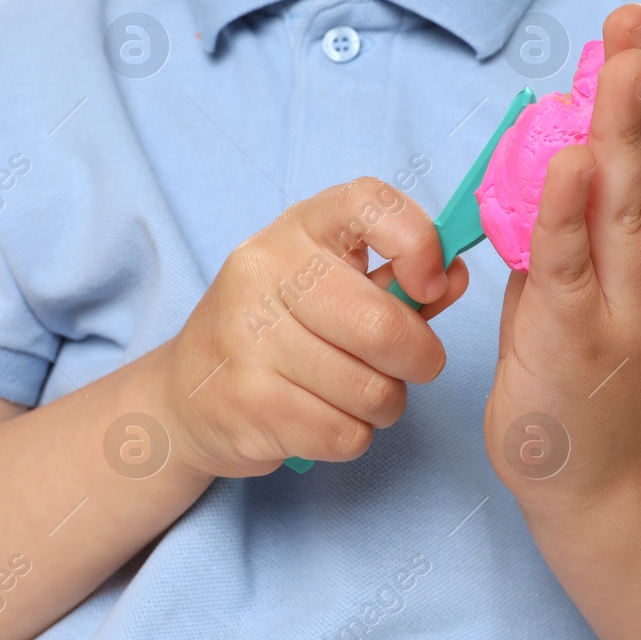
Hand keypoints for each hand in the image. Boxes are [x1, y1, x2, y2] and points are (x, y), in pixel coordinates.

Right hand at [159, 177, 470, 477]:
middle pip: (382, 326)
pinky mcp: (248, 405)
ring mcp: (248, 340)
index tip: (429, 286)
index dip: (419, 243)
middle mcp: (263, 273)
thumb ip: (400, 279)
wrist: (186, 393)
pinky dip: (352, 437)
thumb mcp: (333, 285)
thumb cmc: (278, 330)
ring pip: (372, 391)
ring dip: (384, 404)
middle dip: (418, 359)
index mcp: (296, 229)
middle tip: (409, 366)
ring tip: (356, 394)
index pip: (369, 203)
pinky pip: (345, 434)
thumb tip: (454, 277)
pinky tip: (324, 419)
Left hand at [483, 4, 640, 512]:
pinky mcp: (575, 337)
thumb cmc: (573, 364)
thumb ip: (585, 217)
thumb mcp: (588, 275)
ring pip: (627, 203)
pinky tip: (568, 159)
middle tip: (631, 19)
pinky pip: (569, 262)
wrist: (580, 472)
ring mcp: (625, 307)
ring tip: (613, 64)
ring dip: (621, 128)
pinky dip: (567, 209)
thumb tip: (564, 141)